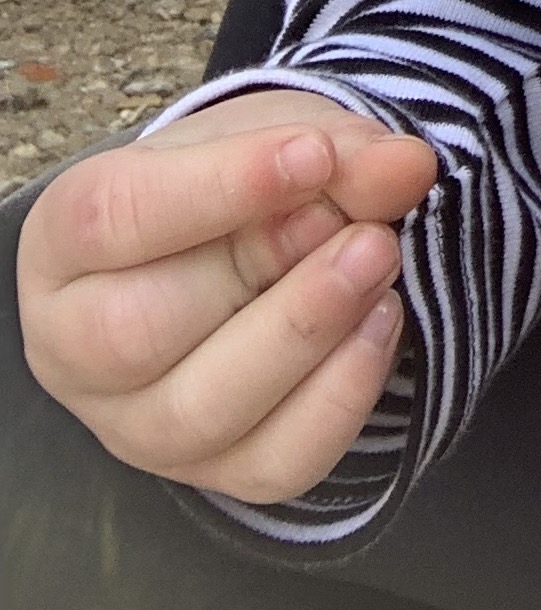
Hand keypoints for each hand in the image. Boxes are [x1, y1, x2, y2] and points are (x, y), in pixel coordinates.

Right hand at [17, 88, 438, 504]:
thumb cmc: (244, 181)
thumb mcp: (281, 137)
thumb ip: (341, 151)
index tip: (312, 155)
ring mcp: (139, 425)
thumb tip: (406, 168)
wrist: (259, 239)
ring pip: (202, 411)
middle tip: (360, 224)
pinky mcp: (215, 472)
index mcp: (66, 243)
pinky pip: (274, 465)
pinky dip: (340, 396)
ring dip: (308, 332)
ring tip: (379, 262)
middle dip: (268, 271)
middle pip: (139, 333)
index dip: (219, 187)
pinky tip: (382, 323)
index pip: (112, 220)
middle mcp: (76, 349)